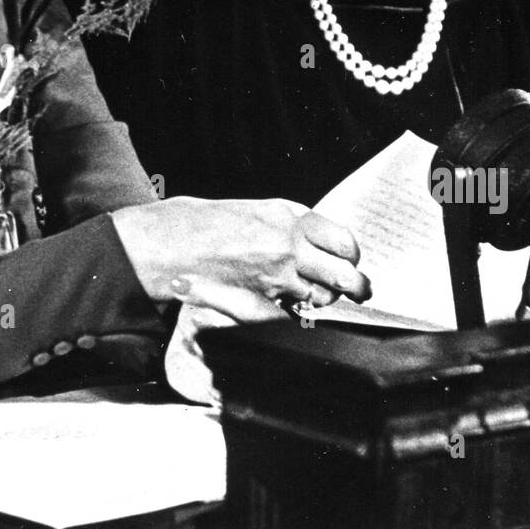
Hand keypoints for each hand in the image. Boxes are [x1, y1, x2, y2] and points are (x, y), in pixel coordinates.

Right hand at [111, 197, 370, 322]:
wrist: (172, 243)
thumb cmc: (211, 223)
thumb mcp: (259, 211)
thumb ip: (294, 224)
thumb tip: (324, 242)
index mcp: (291, 218)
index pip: (345, 241)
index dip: (351, 255)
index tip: (350, 260)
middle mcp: (289, 247)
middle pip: (346, 276)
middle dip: (355, 286)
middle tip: (358, 290)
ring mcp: (276, 278)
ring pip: (323, 299)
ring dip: (322, 299)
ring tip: (312, 294)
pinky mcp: (261, 305)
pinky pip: (294, 317)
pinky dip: (294, 314)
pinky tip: (283, 305)